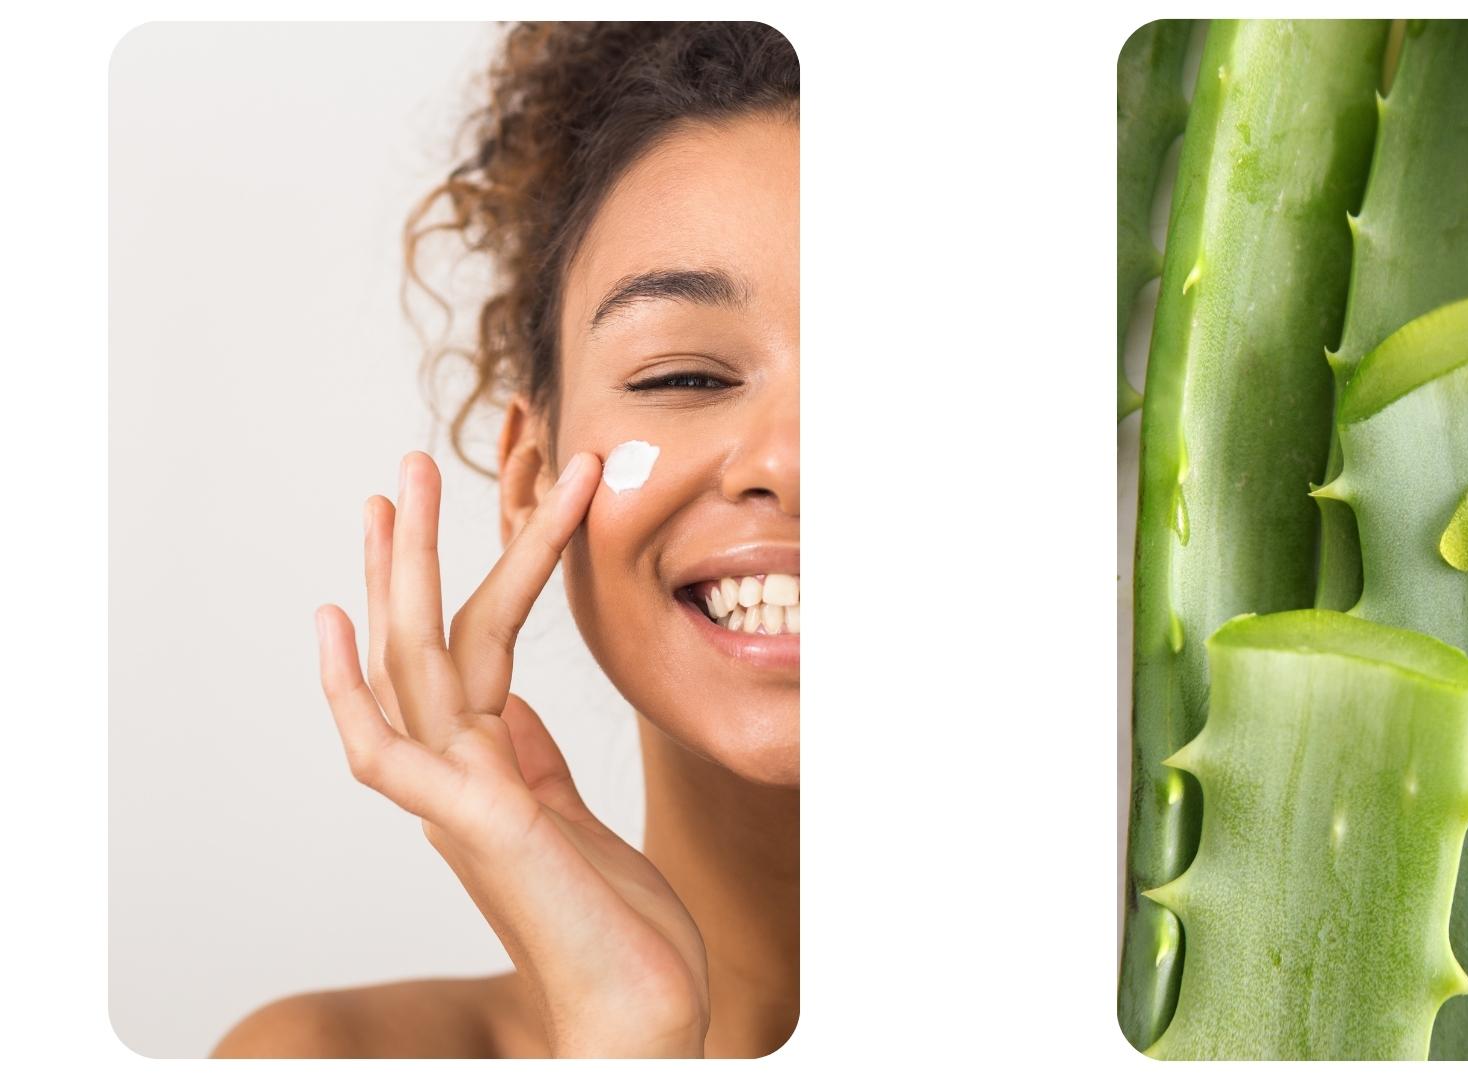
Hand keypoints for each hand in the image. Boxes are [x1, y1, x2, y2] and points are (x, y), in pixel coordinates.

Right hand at [313, 450, 708, 1056]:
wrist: (640, 1013)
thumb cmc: (613, 928)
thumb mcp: (575, 824)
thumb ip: (536, 768)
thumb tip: (516, 712)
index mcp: (490, 769)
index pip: (466, 649)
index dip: (460, 575)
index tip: (449, 510)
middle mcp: (462, 777)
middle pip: (427, 641)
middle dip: (415, 551)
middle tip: (407, 465)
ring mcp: (460, 800)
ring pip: (415, 667)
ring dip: (404, 575)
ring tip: (398, 491)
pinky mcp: (476, 825)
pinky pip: (391, 750)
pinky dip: (353, 689)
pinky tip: (338, 625)